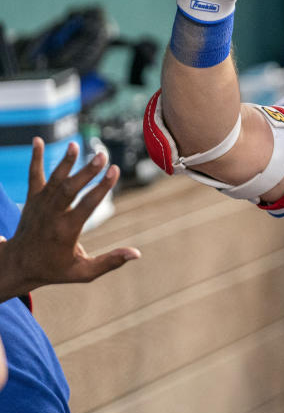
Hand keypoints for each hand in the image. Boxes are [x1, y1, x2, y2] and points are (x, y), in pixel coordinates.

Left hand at [0, 139, 140, 300]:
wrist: (17, 265)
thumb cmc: (54, 269)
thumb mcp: (83, 272)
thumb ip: (110, 262)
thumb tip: (137, 254)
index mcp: (66, 231)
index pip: (86, 205)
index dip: (102, 188)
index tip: (115, 172)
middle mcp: (51, 215)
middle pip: (70, 189)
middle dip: (86, 172)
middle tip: (102, 155)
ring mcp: (40, 205)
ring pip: (54, 180)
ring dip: (66, 162)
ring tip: (76, 146)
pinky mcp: (32, 199)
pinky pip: (34, 175)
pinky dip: (35, 158)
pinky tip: (37, 140)